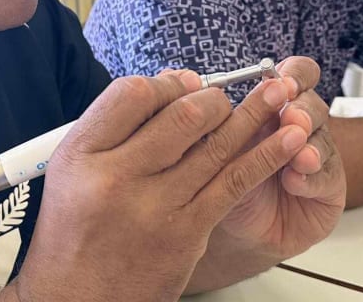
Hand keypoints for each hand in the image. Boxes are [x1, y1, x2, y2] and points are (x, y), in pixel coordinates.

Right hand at [15, 66, 313, 300]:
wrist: (80, 297)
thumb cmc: (78, 229)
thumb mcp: (73, 170)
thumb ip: (116, 128)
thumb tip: (176, 85)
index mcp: (82, 154)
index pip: (132, 94)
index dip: (166, 82)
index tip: (185, 82)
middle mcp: (116, 177)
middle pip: (180, 115)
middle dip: (213, 98)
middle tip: (224, 96)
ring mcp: (155, 206)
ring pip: (215, 146)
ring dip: (254, 115)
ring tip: (280, 92)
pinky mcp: (188, 232)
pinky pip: (234, 184)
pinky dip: (265, 157)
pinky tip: (288, 140)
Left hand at [203, 58, 345, 269]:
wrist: (234, 231)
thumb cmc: (222, 181)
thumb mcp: (213, 146)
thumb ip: (212, 118)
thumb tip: (185, 84)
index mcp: (276, 105)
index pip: (299, 75)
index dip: (296, 75)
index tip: (283, 83)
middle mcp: (301, 125)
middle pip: (313, 105)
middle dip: (302, 110)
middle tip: (291, 118)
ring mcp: (319, 155)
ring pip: (323, 140)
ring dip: (310, 146)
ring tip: (299, 157)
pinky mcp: (329, 188)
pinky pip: (327, 178)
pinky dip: (310, 178)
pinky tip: (294, 181)